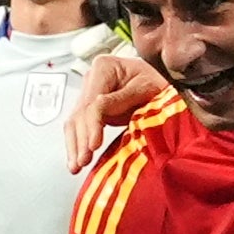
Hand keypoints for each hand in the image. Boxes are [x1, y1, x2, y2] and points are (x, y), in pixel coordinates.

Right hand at [61, 45, 164, 169]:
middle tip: (83, 161)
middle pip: (80, 113)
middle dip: (80, 140)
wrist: (158, 83)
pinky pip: (79, 127)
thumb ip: (121, 99)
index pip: (92, 102)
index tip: (93, 145)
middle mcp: (90, 78)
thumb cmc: (156, 83)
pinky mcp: (89, 109)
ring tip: (76, 166)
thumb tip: (97, 112)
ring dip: (74, 146)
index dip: (91, 126)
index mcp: (103, 67)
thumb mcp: (145, 88)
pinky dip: (77, 144)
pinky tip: (75, 160)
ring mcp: (87, 93)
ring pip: (74, 122)